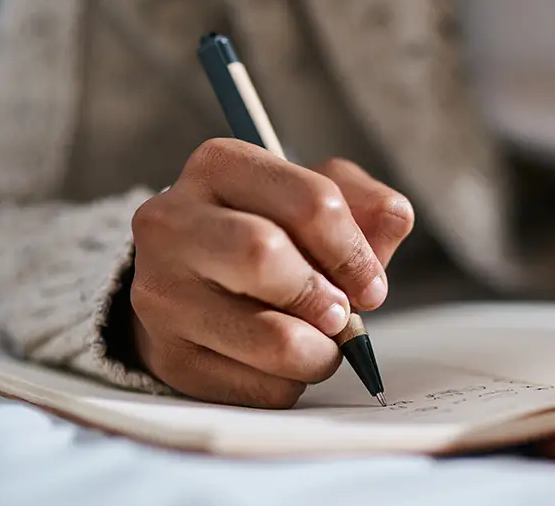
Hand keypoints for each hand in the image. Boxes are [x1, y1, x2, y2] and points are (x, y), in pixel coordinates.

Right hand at [129, 139, 413, 407]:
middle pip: (265, 255)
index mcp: (220, 166)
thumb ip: (366, 205)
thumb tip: (393, 218)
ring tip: (318, 343)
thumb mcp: (317, 201)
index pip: (312, 202)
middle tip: (340, 315)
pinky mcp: (167, 356)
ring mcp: (160, 292)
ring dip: (318, 352)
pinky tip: (277, 362)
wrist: (194, 284)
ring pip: (270, 337)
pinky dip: (288, 382)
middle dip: (324, 297)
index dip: (355, 253)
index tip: (371, 284)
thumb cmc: (269, 235)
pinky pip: (257, 387)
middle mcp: (172, 222)